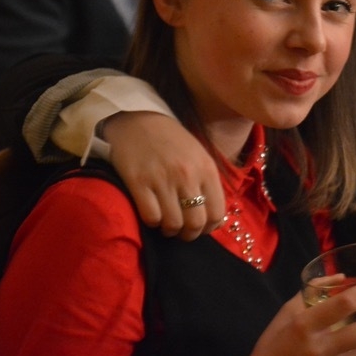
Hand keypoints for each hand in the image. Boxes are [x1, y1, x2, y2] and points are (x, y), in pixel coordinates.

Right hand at [102, 112, 224, 239]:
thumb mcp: (199, 156)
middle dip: (189, 234)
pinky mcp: (138, 182)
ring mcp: (162, 179)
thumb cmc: (172, 141)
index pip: (217, 213)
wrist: (139, 122)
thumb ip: (207, 183)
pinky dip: (153, 221)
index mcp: (206, 169)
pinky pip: (151, 216)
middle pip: (195, 223)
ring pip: (173, 224)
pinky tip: (152, 214)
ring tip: (167, 223)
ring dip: (170, 230)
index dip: (209, 228)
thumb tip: (213, 218)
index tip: (201, 228)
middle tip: (182, 231)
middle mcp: (187, 175)